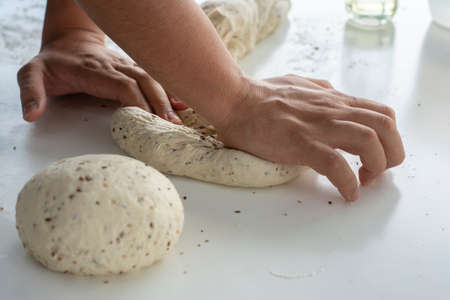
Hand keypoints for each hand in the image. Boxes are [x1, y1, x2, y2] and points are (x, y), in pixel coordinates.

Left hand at [17, 30, 186, 122]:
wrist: (67, 41)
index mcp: (93, 70)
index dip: (138, 102)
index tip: (148, 122)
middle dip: (159, 104)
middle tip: (171, 126)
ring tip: (179, 119)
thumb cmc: (52, 63)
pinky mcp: (132, 69)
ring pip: (152, 79)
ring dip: (167, 98)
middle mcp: (115, 66)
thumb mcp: (31, 73)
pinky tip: (182, 103)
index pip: (122, 85)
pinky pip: (154, 77)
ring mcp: (126, 66)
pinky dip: (169, 90)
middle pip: (144, 82)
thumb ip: (31, 92)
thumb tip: (32, 115)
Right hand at [217, 75, 404, 200]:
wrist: (234, 99)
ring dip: (376, 167)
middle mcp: (332, 110)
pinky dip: (348, 183)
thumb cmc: (261, 94)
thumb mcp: (300, 83)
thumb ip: (320, 90)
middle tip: (376, 173)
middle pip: (385, 126)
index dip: (389, 139)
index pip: (382, 114)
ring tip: (363, 182)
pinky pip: (336, 164)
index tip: (376, 156)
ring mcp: (317, 126)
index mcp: (333, 100)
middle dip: (392, 154)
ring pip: (369, 141)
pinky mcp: (300, 142)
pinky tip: (347, 194)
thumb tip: (332, 94)